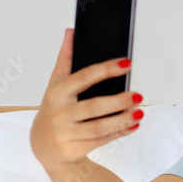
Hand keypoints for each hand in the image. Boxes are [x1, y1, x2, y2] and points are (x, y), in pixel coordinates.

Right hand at [29, 27, 141, 169]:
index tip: (126, 64)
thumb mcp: (55, 84)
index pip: (83, 77)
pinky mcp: (73, 149)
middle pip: (93, 106)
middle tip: (138, 95)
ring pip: (99, 127)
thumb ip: (65, 59)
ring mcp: (65, 133)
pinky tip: (133, 125)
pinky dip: (119, 133)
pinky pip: (101, 141)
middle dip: (118, 101)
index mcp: (57, 93)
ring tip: (139, 112)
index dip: (106, 69)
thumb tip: (71, 32)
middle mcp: (59, 113)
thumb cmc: (54, 110)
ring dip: (122, 120)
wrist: (43, 146)